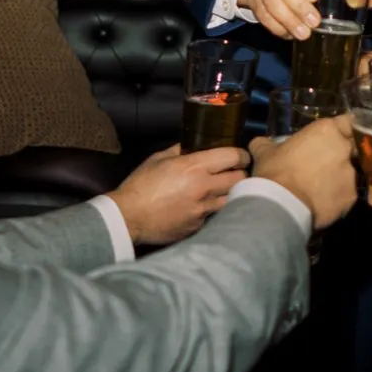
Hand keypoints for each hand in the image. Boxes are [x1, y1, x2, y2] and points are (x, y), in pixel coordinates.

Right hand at [108, 144, 248, 245]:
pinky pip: (215, 215)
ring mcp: (203, 210)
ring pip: (233, 199)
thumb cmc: (141, 185)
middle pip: (241, 179)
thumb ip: (181, 149)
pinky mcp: (199, 226)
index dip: (242, 155)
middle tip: (236, 172)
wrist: (129, 217)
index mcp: (194, 167)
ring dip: (232, 193)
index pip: (233, 157)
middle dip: (242, 173)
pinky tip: (204, 206)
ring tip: (224, 190)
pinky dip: (213, 209)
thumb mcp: (159, 158)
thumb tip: (194, 145)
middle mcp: (204, 188)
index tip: (242, 156)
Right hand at [249, 114, 358, 228]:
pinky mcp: (352, 198)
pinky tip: (322, 203)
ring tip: (320, 188)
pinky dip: (337, 197)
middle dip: (341, 154)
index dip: (342, 129)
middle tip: (323, 163)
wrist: (281, 207)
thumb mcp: (264, 152)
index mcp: (327, 130)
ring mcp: (351, 174)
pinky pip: (346, 194)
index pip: (347, 122)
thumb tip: (261, 143)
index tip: (334, 136)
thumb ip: (267, 144)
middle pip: (351, 147)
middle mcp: (344, 149)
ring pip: (349, 173)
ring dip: (338, 177)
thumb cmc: (274, 172)